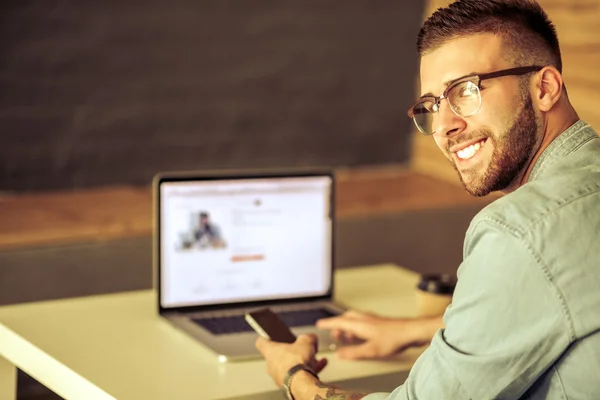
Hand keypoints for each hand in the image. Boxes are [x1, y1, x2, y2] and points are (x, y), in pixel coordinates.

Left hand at [255, 334, 327, 386]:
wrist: (301, 383)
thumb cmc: (297, 362)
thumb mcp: (306, 341)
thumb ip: (308, 337)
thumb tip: (312, 337)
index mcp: (270, 351)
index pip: (261, 342)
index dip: (267, 337)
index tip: (272, 335)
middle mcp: (271, 365)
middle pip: (279, 354)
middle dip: (292, 351)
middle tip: (301, 348)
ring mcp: (279, 376)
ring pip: (290, 365)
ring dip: (301, 361)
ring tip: (314, 357)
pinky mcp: (288, 385)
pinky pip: (298, 375)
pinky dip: (308, 370)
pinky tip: (321, 365)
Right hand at [316, 310, 437, 359]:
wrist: (412, 331)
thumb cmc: (394, 338)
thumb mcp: (371, 350)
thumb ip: (354, 352)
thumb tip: (340, 354)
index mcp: (359, 324)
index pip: (339, 321)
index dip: (328, 323)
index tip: (320, 324)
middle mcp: (365, 319)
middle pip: (346, 318)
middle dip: (338, 324)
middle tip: (334, 333)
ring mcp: (373, 319)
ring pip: (355, 319)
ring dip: (348, 326)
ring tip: (346, 336)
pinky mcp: (380, 323)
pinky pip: (363, 322)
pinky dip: (357, 327)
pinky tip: (363, 335)